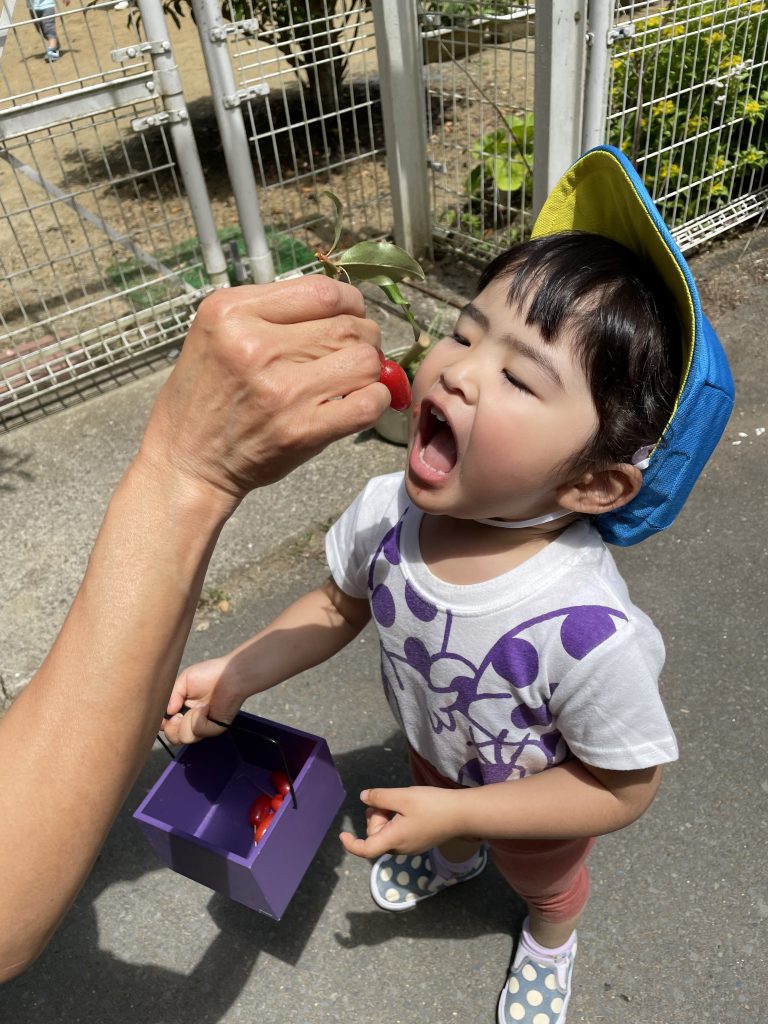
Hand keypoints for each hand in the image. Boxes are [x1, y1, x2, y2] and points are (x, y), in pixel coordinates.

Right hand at [139, 277, 389, 512]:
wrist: (187, 461)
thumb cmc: (205, 397)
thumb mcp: (217, 333)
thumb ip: (271, 313)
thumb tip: (341, 307)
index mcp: (232, 312)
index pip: (322, 292)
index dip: (350, 301)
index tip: (351, 314)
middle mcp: (255, 345)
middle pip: (348, 326)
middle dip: (365, 337)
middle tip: (356, 351)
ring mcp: (281, 390)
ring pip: (364, 361)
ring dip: (370, 369)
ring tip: (354, 378)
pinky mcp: (300, 429)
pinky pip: (367, 403)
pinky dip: (376, 400)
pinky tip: (360, 401)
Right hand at [162, 657, 244, 744]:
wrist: (231, 674)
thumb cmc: (210, 674)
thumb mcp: (184, 680)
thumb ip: (171, 696)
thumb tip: (167, 713)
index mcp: (182, 710)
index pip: (167, 727)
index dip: (161, 725)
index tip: (162, 717)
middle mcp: (192, 721)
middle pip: (174, 738)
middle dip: (171, 727)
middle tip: (178, 714)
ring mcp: (203, 726)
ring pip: (185, 738)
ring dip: (186, 722)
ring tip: (196, 707)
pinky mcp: (214, 728)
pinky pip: (198, 731)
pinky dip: (198, 719)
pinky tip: (206, 708)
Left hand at [339, 786, 462, 858]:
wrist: (463, 814)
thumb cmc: (433, 805)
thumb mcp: (404, 796)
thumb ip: (380, 797)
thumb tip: (364, 798)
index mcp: (394, 840)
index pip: (366, 849)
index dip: (351, 844)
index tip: (342, 835)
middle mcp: (401, 848)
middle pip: (376, 836)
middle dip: (376, 817)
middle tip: (387, 800)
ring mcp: (411, 846)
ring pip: (387, 833)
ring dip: (386, 817)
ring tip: (399, 801)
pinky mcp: (419, 841)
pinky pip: (398, 833)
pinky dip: (396, 820)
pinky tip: (408, 807)